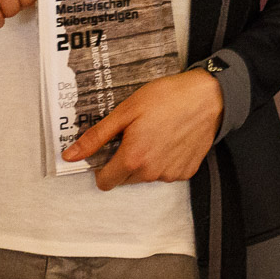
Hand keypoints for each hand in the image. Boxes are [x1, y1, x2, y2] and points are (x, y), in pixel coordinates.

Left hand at [64, 69, 224, 189]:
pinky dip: (165, 160)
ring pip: (146, 176)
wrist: (210, 96)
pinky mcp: (187, 171)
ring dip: (146, 160)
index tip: (111, 148)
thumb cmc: (168, 97)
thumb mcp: (126, 111)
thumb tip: (70, 156)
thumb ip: (97, 137)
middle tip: (135, 134)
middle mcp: (151, 173)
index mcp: (133, 158)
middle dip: (125, 160)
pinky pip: (166, 172)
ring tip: (157, 132)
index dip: (102, 166)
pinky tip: (171, 138)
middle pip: (125, 178)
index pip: (104, 182)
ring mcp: (171, 174)